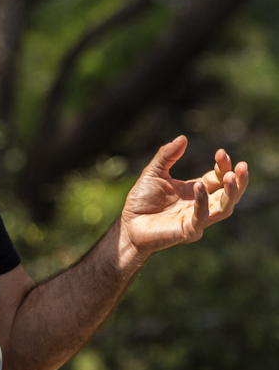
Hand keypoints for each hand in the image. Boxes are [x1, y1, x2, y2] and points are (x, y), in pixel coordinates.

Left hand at [119, 136, 247, 264]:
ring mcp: (196, 219)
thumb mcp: (153, 173)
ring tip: (230, 176)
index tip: (221, 153)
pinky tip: (200, 187)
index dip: (223, 166)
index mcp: (195, 191)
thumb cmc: (141, 202)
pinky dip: (203, 203)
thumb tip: (183, 138)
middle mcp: (200, 206)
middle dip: (238, 181)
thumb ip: (167, 156)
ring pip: (224, 208)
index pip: (218, 178)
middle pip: (229, 195)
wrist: (128, 225)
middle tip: (243, 166)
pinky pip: (202, 217)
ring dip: (230, 193)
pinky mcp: (188, 231)